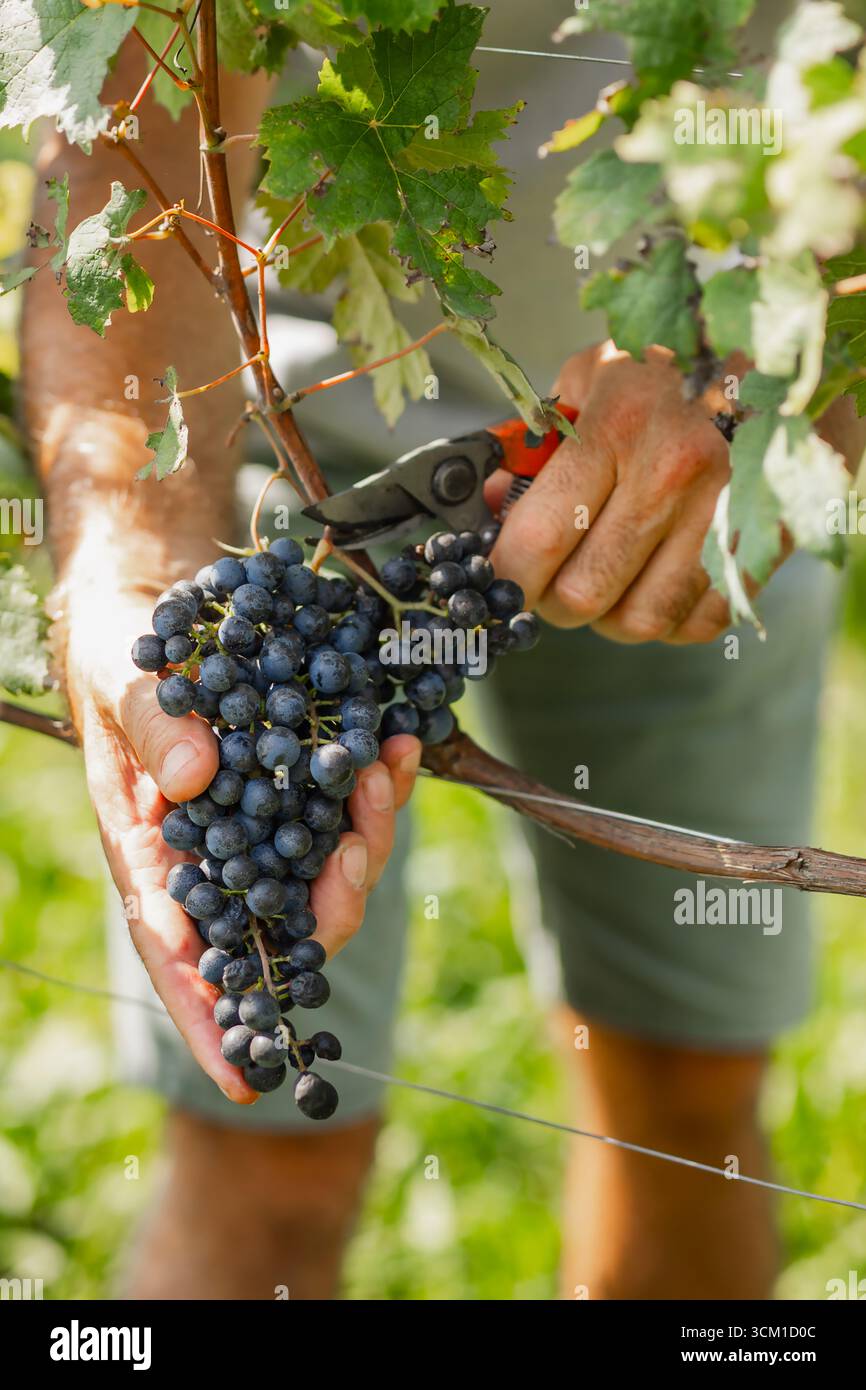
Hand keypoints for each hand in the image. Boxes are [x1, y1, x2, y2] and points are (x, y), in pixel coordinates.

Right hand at [63, 585, 420, 1103]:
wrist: (162, 606)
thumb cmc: (125, 651)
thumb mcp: (125, 676)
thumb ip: (152, 724)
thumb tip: (194, 779)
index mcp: (151, 852)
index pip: (175, 952)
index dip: (208, 1017)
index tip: (245, 1078)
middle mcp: (214, 854)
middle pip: (275, 924)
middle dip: (326, 908)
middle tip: (356, 852)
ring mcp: (264, 822)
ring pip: (326, 872)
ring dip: (363, 838)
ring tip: (378, 771)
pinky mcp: (302, 784)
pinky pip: (349, 810)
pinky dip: (377, 788)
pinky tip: (395, 744)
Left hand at [487, 342, 754, 644]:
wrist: (782, 360)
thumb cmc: (669, 373)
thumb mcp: (588, 383)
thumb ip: (531, 449)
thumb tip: (485, 509)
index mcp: (620, 424)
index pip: (538, 540)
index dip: (505, 574)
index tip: (497, 575)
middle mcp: (674, 473)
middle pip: (583, 595)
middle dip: (551, 599)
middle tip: (550, 577)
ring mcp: (725, 514)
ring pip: (639, 621)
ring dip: (609, 614)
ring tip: (608, 574)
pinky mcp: (762, 547)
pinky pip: (695, 623)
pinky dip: (667, 617)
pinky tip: (658, 577)